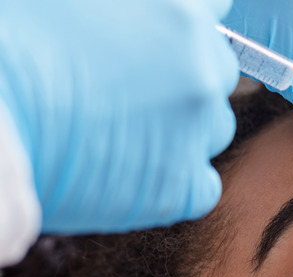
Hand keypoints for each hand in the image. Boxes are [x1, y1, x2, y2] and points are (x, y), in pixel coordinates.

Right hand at [0, 0, 238, 233]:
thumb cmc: (8, 43)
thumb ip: (130, 1)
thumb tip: (141, 8)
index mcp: (180, 11)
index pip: (213, 10)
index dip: (181, 23)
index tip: (159, 36)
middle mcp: (201, 68)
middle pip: (216, 68)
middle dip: (181, 73)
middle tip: (129, 82)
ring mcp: (195, 130)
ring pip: (212, 126)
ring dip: (181, 124)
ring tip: (123, 125)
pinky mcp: (178, 186)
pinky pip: (201, 185)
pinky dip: (174, 178)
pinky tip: (133, 167)